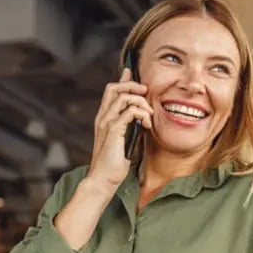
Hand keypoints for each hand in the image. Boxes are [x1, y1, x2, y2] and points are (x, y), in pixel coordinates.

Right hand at [88, 67, 153, 187]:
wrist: (103, 180)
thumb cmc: (113, 165)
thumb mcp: (123, 141)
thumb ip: (129, 128)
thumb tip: (141, 119)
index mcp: (104, 119)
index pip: (111, 92)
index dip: (122, 80)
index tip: (131, 72)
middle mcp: (103, 118)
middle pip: (113, 88)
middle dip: (132, 85)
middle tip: (146, 92)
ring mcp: (106, 124)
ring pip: (123, 97)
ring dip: (141, 102)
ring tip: (149, 115)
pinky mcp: (113, 131)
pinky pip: (129, 112)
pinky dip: (141, 113)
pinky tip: (147, 123)